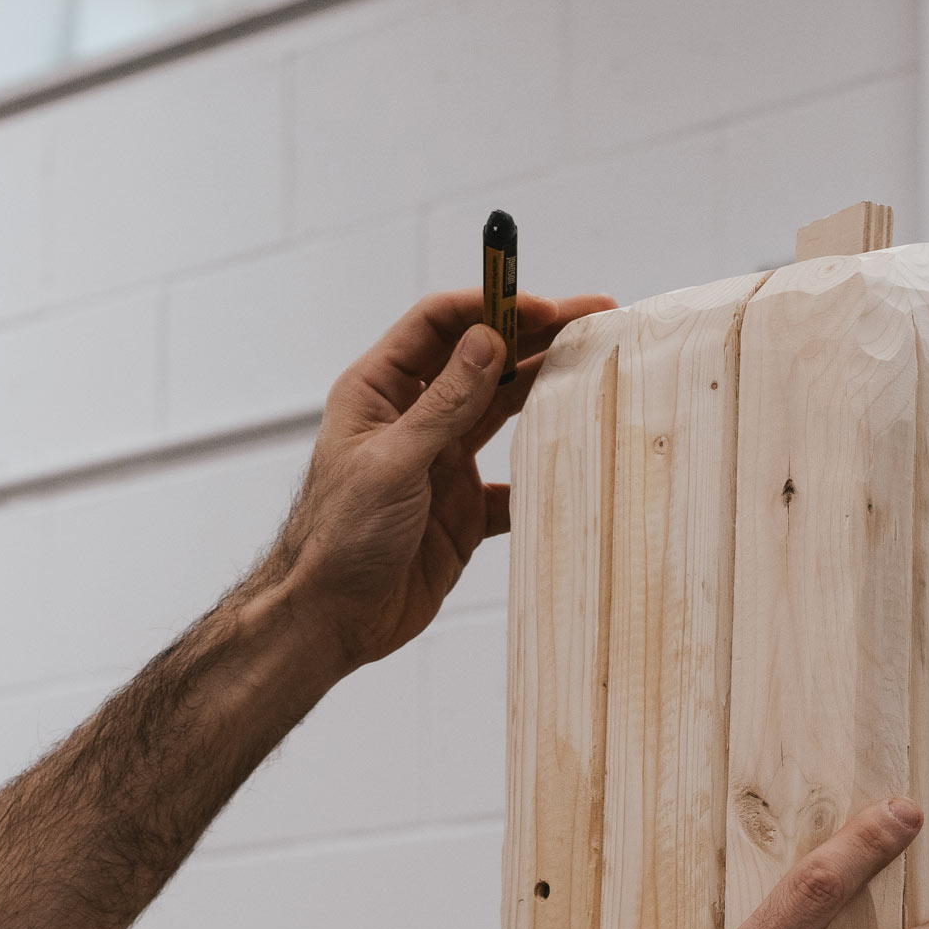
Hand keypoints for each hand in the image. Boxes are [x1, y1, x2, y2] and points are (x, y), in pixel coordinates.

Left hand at [258, 288, 616, 674]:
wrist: (331, 620)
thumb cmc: (339, 538)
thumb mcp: (392, 462)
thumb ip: (443, 404)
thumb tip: (488, 340)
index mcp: (381, 391)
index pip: (440, 325)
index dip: (492, 308)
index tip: (545, 309)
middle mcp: (415, 419)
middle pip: (482, 360)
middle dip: (535, 337)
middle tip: (594, 319)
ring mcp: (442, 463)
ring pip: (503, 412)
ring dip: (547, 390)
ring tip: (597, 369)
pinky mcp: (463, 510)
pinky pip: (514, 483)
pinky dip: (544, 472)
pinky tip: (578, 459)